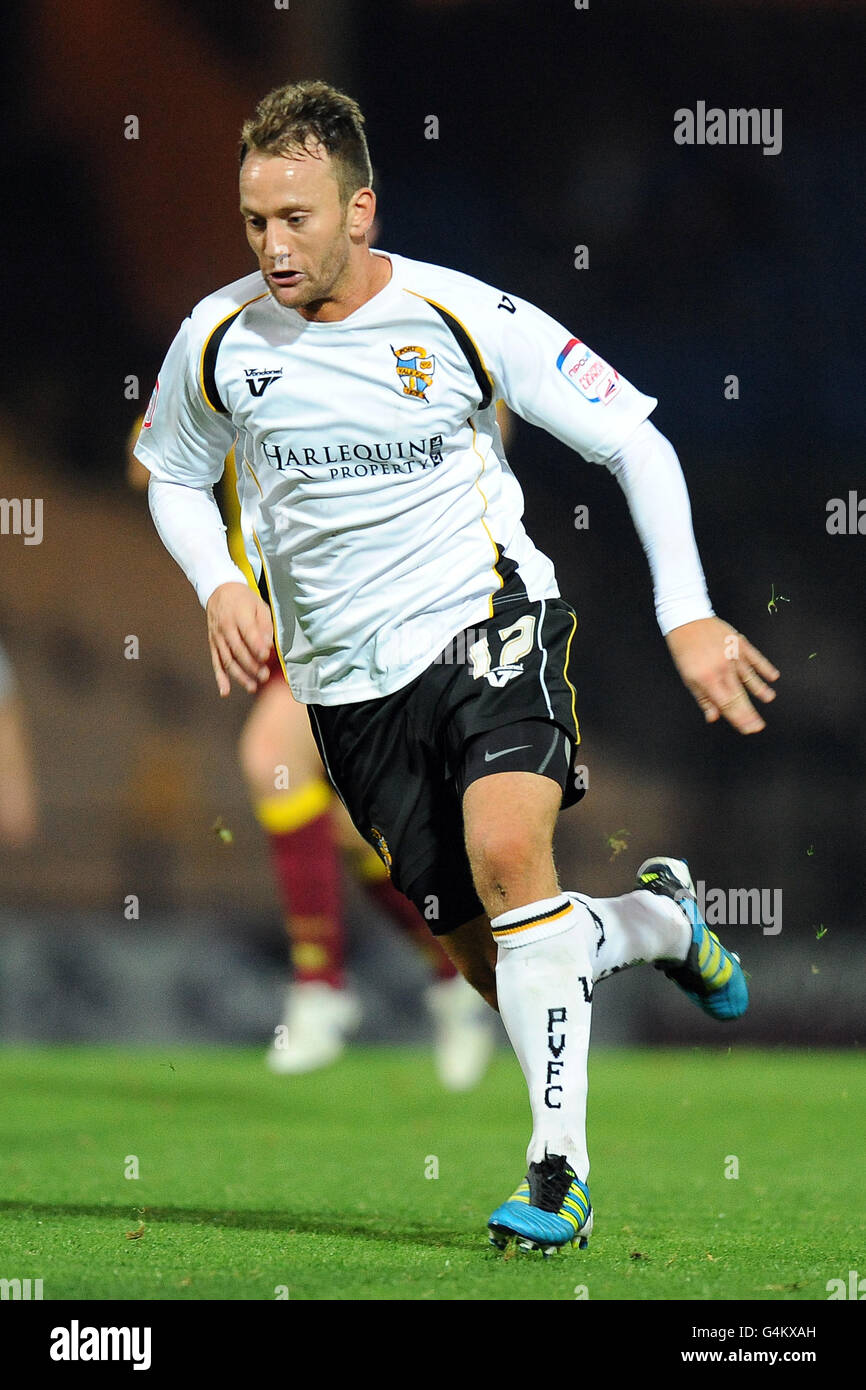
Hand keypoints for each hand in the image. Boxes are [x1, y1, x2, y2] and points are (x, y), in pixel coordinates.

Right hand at [206, 582, 273, 696]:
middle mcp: (226, 628)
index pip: (248, 633)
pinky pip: (216, 662)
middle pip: (238, 650)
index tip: (266, 657)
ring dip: (239, 676)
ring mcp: (218, 637)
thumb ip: (265, 625)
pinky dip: (220, 678)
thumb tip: (269, 645)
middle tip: (264, 676)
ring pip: (227, 660)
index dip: (257, 646)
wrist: (219, 590)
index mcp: (239, 615)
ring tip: (252, 687)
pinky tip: (225, 691)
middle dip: (251, 665)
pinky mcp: (213, 644)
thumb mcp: (259, 605)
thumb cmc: (243, 599)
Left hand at [665, 616, 778, 733]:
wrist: (687, 619)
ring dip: (760, 689)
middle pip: (740, 695)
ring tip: (769, 698)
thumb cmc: (685, 650)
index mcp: (708, 679)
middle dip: (749, 713)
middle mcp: (723, 668)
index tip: (748, 729)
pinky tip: (773, 677)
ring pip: (750, 677)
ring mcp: (734, 655)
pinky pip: (756, 658)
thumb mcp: (687, 676)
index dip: (738, 719)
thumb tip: (713, 717)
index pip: (727, 704)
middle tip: (759, 726)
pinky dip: (765, 667)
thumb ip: (703, 698)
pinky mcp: (740, 642)